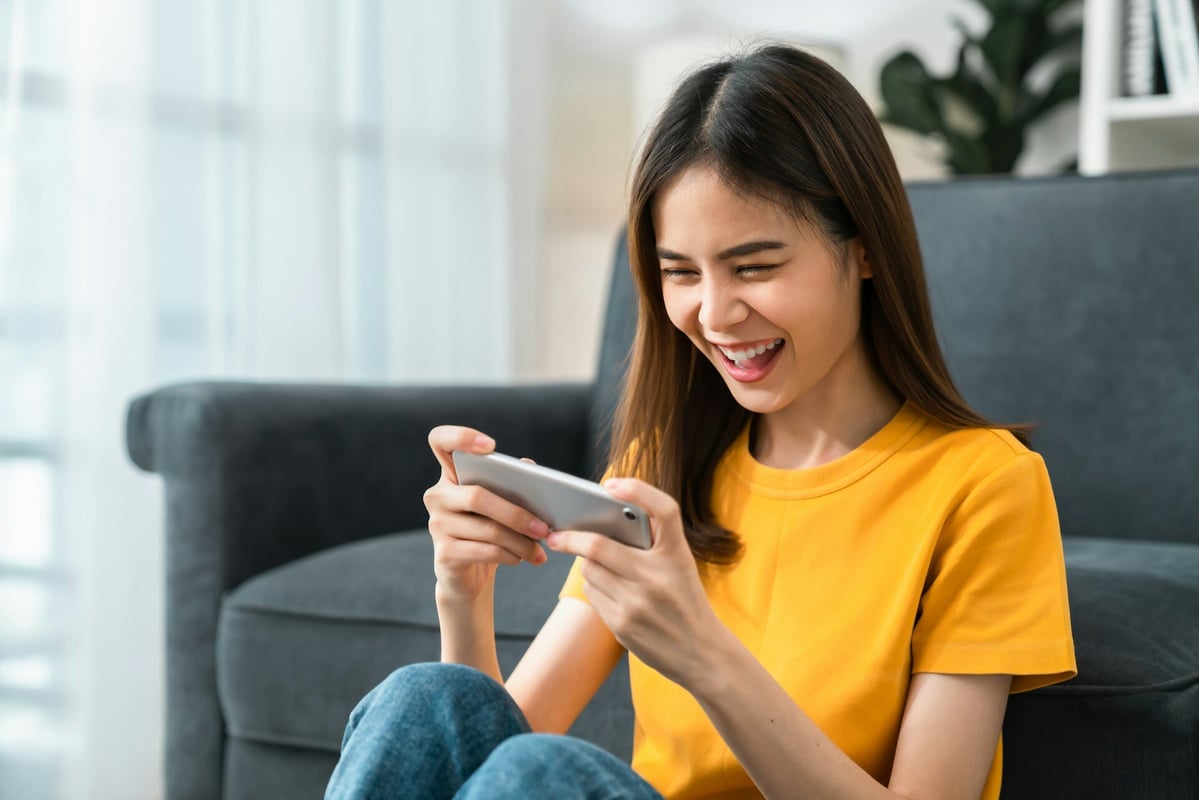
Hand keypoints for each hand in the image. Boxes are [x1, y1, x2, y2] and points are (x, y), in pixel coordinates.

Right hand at [423, 426, 550, 600]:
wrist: (470, 578)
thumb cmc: (489, 532)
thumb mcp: (502, 506)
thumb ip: (512, 483)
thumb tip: (530, 469)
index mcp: (451, 475)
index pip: (441, 442)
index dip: (461, 437)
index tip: (491, 446)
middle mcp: (437, 496)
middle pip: (477, 496)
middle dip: (517, 513)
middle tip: (544, 528)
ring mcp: (437, 525)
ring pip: (487, 528)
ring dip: (520, 541)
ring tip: (540, 548)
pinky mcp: (444, 554)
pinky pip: (484, 551)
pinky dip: (509, 555)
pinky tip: (522, 558)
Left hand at [545, 477, 724, 687]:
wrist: (702, 653)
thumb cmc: (687, 600)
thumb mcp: (681, 565)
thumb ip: (654, 541)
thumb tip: (605, 519)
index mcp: (677, 554)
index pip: (663, 509)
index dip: (638, 490)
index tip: (611, 485)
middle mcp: (657, 576)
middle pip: (598, 545)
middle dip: (571, 538)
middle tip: (556, 534)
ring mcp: (637, 602)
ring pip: (589, 569)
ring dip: (585, 563)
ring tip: (591, 563)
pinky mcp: (622, 624)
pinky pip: (592, 593)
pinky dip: (593, 585)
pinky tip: (605, 588)